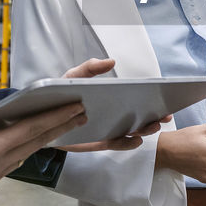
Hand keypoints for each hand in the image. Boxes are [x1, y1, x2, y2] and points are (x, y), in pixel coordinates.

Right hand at [0, 78, 87, 205]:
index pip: (31, 130)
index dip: (56, 117)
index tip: (75, 107)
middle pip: (35, 143)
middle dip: (60, 127)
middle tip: (81, 114)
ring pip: (24, 154)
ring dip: (42, 139)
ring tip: (59, 125)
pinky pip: (10, 164)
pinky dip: (23, 149)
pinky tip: (24, 141)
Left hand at [53, 57, 168, 151]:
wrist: (39, 115)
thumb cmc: (59, 93)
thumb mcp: (74, 76)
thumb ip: (91, 67)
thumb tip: (111, 61)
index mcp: (111, 98)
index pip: (136, 99)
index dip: (152, 99)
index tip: (166, 97)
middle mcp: (113, 115)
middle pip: (139, 118)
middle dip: (155, 117)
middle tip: (165, 115)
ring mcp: (107, 129)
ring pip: (131, 132)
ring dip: (145, 130)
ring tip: (152, 125)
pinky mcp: (97, 142)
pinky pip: (115, 144)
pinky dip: (127, 143)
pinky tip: (135, 139)